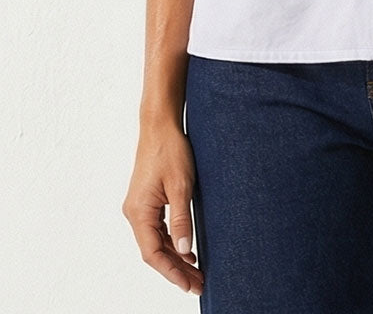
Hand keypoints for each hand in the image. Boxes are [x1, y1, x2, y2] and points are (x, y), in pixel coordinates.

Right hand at [121, 122, 203, 295]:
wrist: (160, 126)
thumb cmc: (170, 151)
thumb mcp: (181, 186)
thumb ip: (181, 220)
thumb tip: (184, 251)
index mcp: (139, 212)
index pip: (153, 253)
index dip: (171, 272)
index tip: (189, 285)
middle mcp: (134, 213)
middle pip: (154, 251)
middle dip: (176, 269)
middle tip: (199, 284)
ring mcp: (139, 207)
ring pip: (156, 241)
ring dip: (174, 257)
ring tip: (196, 272)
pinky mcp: (146, 201)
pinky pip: (157, 229)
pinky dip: (172, 242)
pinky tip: (187, 251)